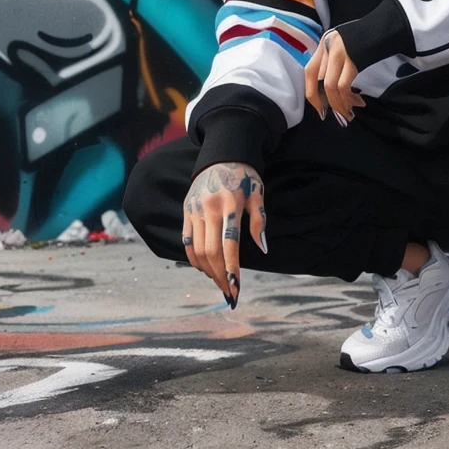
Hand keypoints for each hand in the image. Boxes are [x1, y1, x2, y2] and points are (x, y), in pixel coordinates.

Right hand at [181, 162, 265, 307]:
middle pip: (211, 252)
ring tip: (219, 281)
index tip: (236, 289)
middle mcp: (210, 209)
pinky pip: (186, 241)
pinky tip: (205, 267)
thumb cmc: (244, 177)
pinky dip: (194, 258)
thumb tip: (263, 248)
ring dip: (207, 271)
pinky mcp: (186, 211)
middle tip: (229, 292)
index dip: (232, 269)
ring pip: (197, 250)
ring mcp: (195, 210)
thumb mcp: (258, 194)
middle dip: (220, 276)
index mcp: (231, 205)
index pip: (230, 244)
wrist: (222, 156)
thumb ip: (260, 221)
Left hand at [304, 29, 365, 125]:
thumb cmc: (369, 38)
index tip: (320, 108)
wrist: (387, 26)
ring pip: (330, 86)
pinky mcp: (353, 59)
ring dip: (339, 105)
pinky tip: (357, 102)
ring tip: (349, 113)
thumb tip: (331, 90)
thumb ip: (335, 61)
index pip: (310, 72)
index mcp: (325, 43)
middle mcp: (329, 46)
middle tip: (335, 114)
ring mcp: (340, 52)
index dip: (312, 93)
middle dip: (324, 103)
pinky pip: (344, 86)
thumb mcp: (345, 45)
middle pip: (317, 81)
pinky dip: (348, 99)